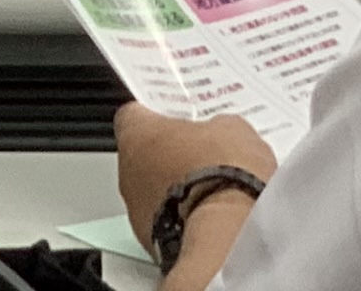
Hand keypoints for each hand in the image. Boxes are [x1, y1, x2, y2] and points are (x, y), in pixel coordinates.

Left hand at [112, 102, 276, 290]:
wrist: (230, 236)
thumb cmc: (224, 178)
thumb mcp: (233, 130)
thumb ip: (215, 127)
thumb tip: (220, 133)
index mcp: (137, 135)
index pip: (134, 115)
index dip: (158, 116)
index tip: (176, 117)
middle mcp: (128, 174)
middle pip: (145, 157)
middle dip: (172, 157)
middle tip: (204, 157)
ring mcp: (137, 213)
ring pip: (154, 195)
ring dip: (178, 193)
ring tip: (215, 193)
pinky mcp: (153, 244)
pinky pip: (167, 225)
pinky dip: (186, 222)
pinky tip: (215, 220)